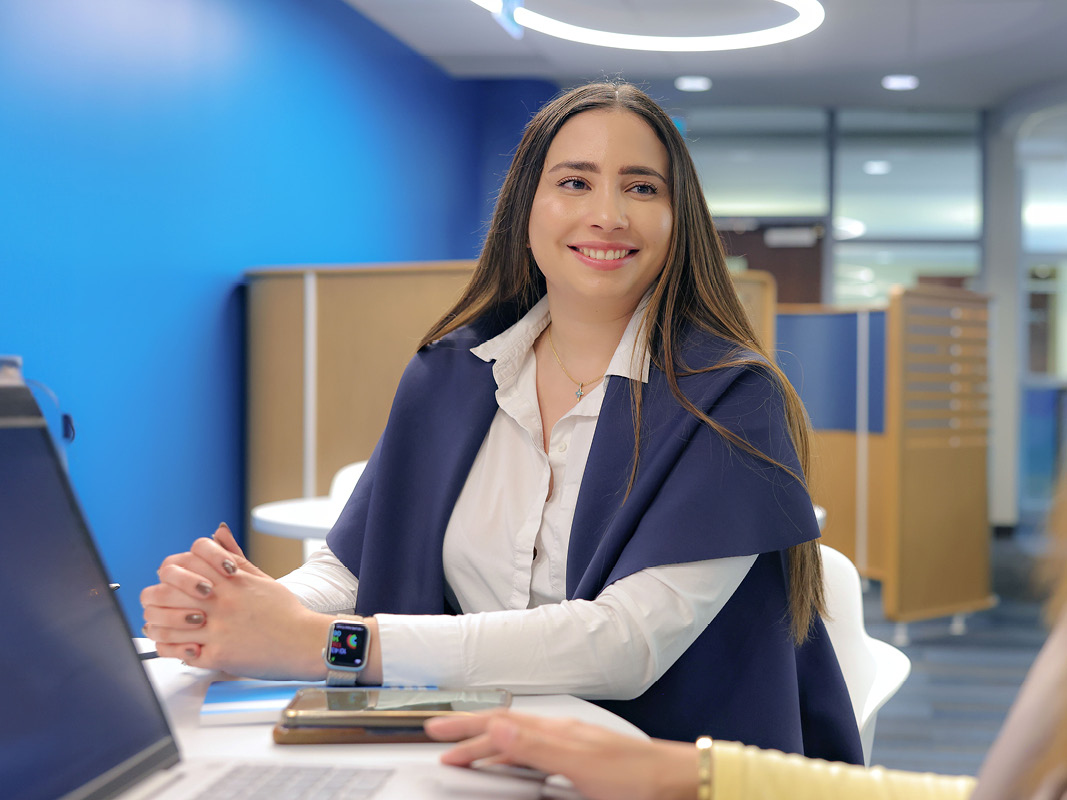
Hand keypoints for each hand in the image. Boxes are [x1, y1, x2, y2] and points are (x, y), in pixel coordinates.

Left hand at [140, 523, 330, 679]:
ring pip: (164, 624)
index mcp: (231, 579)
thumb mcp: (261, 577)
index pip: (187, 558)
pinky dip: (167, 648)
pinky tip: (171, 645)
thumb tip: (217, 531)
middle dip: (154, 595)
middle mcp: (221, 601)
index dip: (174, 566)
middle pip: (165, 590)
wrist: (304, 642)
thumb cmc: (285, 611)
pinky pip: (177, 651)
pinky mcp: (218, 655)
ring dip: (155, 624)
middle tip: (156, 601)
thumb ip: (234, 555)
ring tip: (158, 625)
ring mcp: (218, 628)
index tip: (173, 576)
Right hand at [424, 711, 698, 799]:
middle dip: (471, 734)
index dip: (466, 730)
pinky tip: (518, 768)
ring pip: (521, 743)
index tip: (436, 734)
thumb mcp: (581, 767)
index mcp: (556, 733)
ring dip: (492, 746)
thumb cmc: (639, 778)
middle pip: (506, 731)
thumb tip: (495, 729)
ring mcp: (574, 749)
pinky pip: (538, 758)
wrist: (680, 783)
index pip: (499, 726)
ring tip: (470, 752)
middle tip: (441, 739)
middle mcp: (563, 736)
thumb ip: (537, 748)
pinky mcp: (585, 766)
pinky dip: (516, 760)